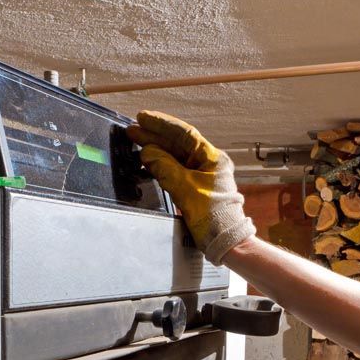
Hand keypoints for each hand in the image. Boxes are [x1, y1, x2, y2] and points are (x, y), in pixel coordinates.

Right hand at [126, 110, 254, 264]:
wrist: (225, 241)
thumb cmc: (214, 217)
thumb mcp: (185, 189)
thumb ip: (164, 167)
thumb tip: (148, 153)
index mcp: (212, 157)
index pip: (184, 133)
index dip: (162, 124)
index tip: (143, 118)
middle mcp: (208, 163)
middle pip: (178, 144)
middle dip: (155, 136)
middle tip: (133, 131)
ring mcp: (202, 175)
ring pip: (175, 157)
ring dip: (156, 151)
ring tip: (136, 144)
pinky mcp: (195, 188)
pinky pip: (175, 171)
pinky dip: (160, 166)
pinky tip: (147, 164)